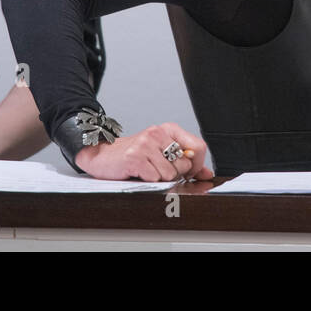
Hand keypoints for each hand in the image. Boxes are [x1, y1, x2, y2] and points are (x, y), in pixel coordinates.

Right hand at [74, 122, 214, 181]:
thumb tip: (207, 174)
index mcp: (168, 129)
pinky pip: (154, 178)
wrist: (103, 155)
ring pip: (170, 174)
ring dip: (159, 178)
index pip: (199, 147)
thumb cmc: (134, 155)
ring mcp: (146, 144)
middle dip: (174, 174)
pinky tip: (138, 172)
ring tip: (147, 170)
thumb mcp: (162, 153)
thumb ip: (186, 161)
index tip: (188, 171)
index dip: (197, 165)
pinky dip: (147, 180)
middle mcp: (158, 133)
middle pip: (185, 165)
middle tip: (157, 169)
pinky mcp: (135, 157)